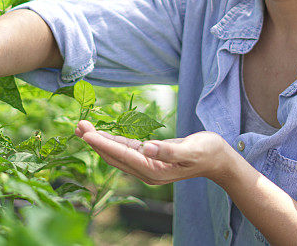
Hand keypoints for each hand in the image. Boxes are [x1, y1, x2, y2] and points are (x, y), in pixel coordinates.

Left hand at [74, 120, 232, 184]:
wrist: (219, 159)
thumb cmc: (208, 152)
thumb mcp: (191, 150)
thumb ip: (168, 151)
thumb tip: (147, 148)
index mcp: (154, 171)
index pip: (123, 156)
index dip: (103, 144)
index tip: (86, 134)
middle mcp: (147, 172)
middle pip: (115, 156)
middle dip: (95, 141)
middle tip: (77, 125)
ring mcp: (147, 166)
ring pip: (118, 153)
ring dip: (100, 140)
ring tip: (83, 128)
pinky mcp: (150, 158)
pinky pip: (126, 150)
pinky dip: (112, 141)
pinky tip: (102, 135)